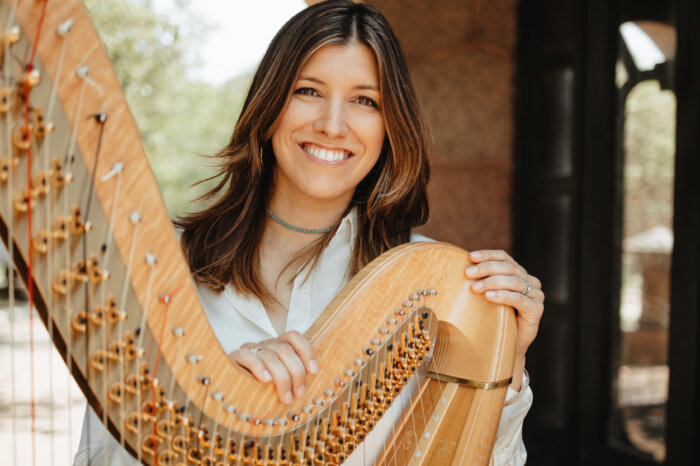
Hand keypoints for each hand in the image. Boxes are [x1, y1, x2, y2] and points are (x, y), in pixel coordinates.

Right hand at [229, 330, 318, 403]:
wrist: (230, 392)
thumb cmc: (260, 389)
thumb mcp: (281, 382)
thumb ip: (293, 378)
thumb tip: (309, 385)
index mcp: (277, 346)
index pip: (293, 337)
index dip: (306, 351)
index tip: (314, 371)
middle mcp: (265, 345)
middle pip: (285, 349)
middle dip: (297, 373)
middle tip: (299, 394)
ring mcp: (250, 350)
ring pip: (270, 356)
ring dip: (282, 378)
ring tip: (286, 398)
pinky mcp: (234, 357)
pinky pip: (248, 356)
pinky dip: (259, 367)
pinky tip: (265, 380)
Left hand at [465, 249, 543, 389]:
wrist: (506, 345)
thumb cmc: (494, 318)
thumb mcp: (486, 295)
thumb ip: (480, 280)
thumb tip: (460, 268)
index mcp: (518, 273)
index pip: (504, 257)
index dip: (488, 255)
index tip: (471, 257)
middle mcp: (530, 281)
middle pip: (509, 267)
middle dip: (486, 268)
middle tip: (468, 273)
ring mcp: (535, 295)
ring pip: (514, 281)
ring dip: (492, 282)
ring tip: (475, 288)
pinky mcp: (536, 310)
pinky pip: (520, 299)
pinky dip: (504, 296)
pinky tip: (489, 297)